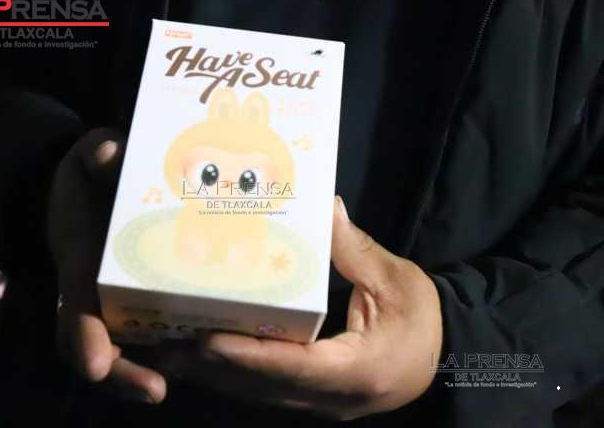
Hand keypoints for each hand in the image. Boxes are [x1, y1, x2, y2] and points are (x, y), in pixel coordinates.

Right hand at [47, 128, 165, 403]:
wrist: (96, 192)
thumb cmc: (93, 179)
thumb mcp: (89, 160)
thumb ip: (98, 153)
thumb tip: (108, 153)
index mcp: (81, 258)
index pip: (76, 303)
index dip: (83, 333)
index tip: (94, 362)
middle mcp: (94, 291)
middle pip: (97, 345)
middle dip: (121, 372)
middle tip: (154, 389)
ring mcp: (117, 302)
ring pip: (121, 350)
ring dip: (139, 375)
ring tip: (166, 389)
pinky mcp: (147, 302)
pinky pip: (155, 335)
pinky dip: (174, 351)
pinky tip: (207, 358)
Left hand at [164, 196, 441, 420]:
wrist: (445, 356)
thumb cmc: (424, 318)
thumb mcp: (395, 280)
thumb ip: (355, 249)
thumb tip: (326, 209)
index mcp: (356, 369)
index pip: (292, 366)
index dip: (247, 355)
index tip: (206, 339)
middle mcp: (331, 398)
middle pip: (263, 387)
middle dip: (215, 367)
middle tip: (169, 342)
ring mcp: (321, 405)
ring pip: (259, 396)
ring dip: (218, 375)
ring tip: (173, 351)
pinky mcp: (314, 400)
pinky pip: (267, 393)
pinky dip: (236, 377)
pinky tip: (208, 358)